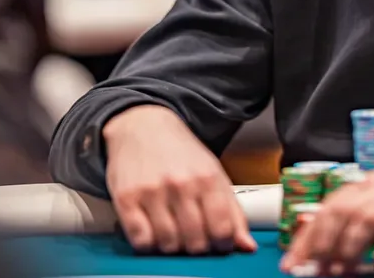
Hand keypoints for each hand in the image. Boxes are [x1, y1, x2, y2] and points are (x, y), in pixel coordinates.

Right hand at [103, 105, 256, 254]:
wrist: (143, 126)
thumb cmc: (180, 153)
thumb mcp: (213, 173)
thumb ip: (232, 211)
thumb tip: (247, 246)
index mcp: (208, 178)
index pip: (222, 229)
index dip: (223, 245)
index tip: (219, 244)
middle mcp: (181, 184)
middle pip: (196, 242)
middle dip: (198, 247)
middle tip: (194, 238)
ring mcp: (152, 192)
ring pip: (168, 245)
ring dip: (173, 247)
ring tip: (173, 232)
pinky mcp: (126, 199)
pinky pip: (141, 241)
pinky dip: (148, 245)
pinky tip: (152, 232)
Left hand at [281, 142, 373, 272]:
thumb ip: (368, 207)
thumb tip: (336, 235)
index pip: (330, 205)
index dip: (308, 234)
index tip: (293, 258)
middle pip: (339, 213)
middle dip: (319, 244)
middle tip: (309, 270)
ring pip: (362, 222)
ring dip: (345, 251)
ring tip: (337, 273)